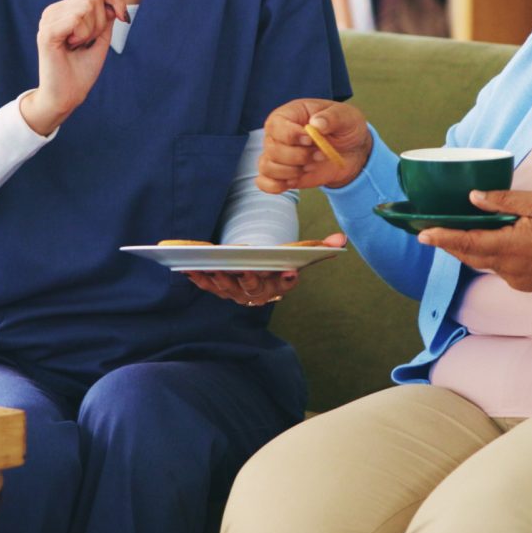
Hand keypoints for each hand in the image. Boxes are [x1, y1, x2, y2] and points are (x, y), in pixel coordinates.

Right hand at [21, 0, 128, 134]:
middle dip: (103, 18)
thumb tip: (112, 1)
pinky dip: (83, 33)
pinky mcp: (47, 32)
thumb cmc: (81, 71)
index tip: (123, 18)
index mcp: (64, 10)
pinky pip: (76, 18)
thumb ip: (106, 18)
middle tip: (90, 39)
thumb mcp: (100, 39)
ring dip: (93, 29)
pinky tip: (72, 46)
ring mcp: (48, 20)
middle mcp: (54, 11)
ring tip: (79, 45)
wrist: (66, 96)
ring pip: (87, 5)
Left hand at [187, 233, 347, 307]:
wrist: (258, 272)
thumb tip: (341, 239)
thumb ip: (319, 247)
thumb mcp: (298, 253)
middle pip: (254, 288)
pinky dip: (199, 278)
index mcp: (279, 284)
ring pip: (228, 289)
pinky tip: (189, 268)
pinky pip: (208, 285)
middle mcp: (259, 293)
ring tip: (212, 267)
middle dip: (249, 280)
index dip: (288, 278)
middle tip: (245, 270)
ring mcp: (237, 293)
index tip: (290, 270)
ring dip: (219, 280)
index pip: (286, 284)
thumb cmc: (278, 261)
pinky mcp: (219, 288)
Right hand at [256, 99, 372, 192]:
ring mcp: (278, 155)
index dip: (291, 136)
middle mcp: (277, 134)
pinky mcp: (281, 174)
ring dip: (292, 171)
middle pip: (272, 149)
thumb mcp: (346, 117)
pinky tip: (296, 180)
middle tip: (320, 155)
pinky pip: (265, 182)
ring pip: (268, 167)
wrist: (351, 151)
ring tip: (312, 166)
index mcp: (289, 115)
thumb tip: (316, 124)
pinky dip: (277, 185)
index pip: (276, 125)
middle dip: (299, 157)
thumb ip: (332, 117)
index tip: (311, 140)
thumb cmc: (345, 127)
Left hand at [417, 191, 531, 296]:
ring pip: (481, 262)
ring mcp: (513, 278)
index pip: (466, 243)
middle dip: (448, 243)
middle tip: (428, 231)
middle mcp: (506, 266)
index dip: (442, 238)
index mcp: (509, 245)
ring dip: (466, 248)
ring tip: (451, 233)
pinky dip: (488, 254)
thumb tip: (475, 198)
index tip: (423, 234)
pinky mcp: (521, 282)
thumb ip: (506, 201)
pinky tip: (489, 241)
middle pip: (468, 255)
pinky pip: (497, 267)